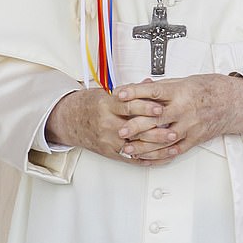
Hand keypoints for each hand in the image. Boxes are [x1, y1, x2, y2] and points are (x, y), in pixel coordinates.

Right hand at [45, 85, 165, 161]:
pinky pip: (130, 158)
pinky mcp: (109, 152)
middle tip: (172, 130)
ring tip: (171, 145)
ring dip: (155, 147)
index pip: (128, 106)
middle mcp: (107, 124)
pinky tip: (159, 158)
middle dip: (155, 131)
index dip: (146, 107)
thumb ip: (130, 91)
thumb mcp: (105, 92)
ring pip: (135, 145)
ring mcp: (108, 140)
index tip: (161, 107)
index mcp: (106, 105)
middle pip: (135, 129)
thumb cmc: (89, 105)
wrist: (69, 120)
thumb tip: (149, 83)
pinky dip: (146, 159)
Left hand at [116, 73, 242, 161]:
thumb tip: (138, 87)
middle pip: (156, 119)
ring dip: (144, 146)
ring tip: (128, 149)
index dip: (135, 92)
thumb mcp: (184, 81)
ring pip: (163, 139)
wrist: (232, 102)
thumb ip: (161, 87)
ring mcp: (190, 126)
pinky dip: (159, 156)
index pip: (154, 92)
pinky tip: (146, 158)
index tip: (119, 94)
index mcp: (181, 92)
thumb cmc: (208, 89)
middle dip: (136, 126)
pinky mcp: (194, 139)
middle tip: (120, 130)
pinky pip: (174, 150)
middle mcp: (185, 109)